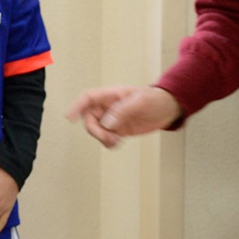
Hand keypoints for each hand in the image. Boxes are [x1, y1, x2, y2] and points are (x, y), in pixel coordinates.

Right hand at [66, 85, 181, 147]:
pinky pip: (106, 138)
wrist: (168, 108)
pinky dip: (109, 143)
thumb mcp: (141, 101)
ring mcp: (113, 119)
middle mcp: (108, 107)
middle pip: (89, 119)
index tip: (70, 117)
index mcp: (111, 95)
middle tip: (109, 137)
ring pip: (96, 130)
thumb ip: (123, 111)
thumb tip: (107, 123)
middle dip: (96, 131)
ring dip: (102, 138)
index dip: (76, 106)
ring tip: (117, 141)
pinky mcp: (118, 129)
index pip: (88, 98)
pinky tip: (118, 143)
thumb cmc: (155, 99)